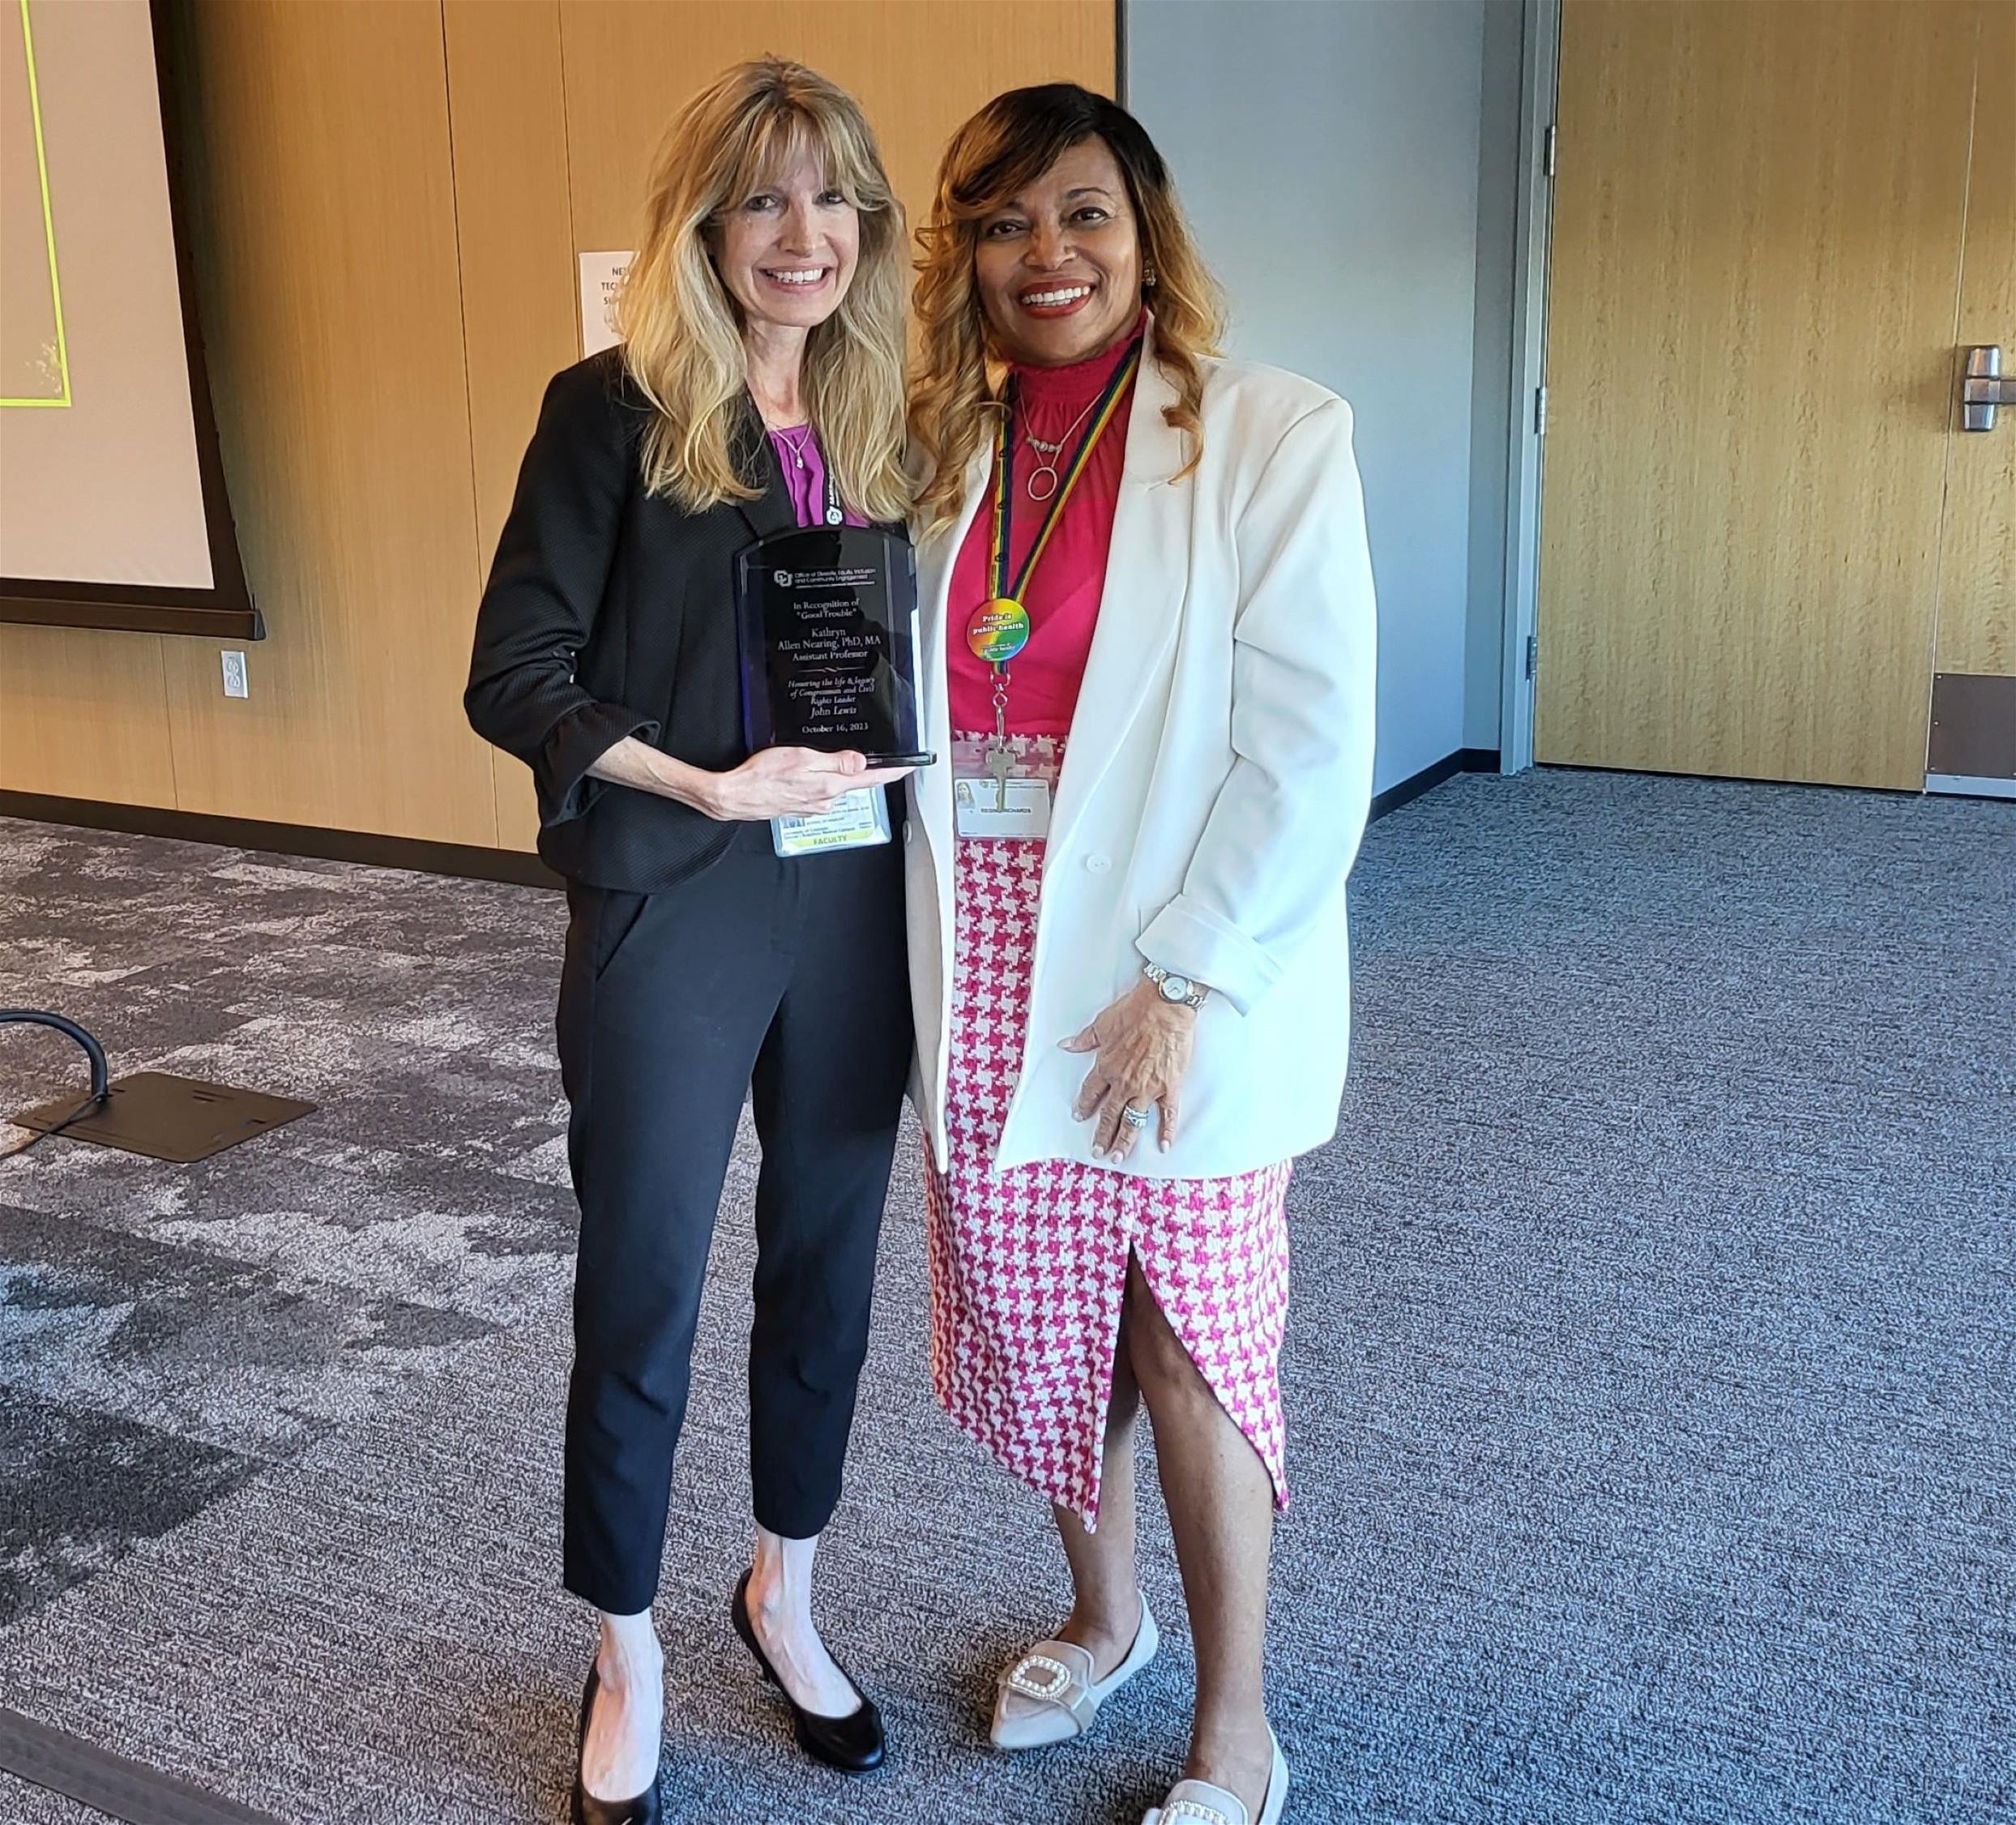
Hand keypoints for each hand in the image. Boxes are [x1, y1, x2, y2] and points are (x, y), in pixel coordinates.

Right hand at [699, 749, 912, 820]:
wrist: (736, 796)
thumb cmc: (762, 776)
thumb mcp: (801, 758)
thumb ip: (834, 761)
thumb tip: (860, 762)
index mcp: (829, 786)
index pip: (871, 779)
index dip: (892, 772)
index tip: (909, 767)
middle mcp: (826, 800)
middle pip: (856, 782)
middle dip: (864, 768)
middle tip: (868, 754)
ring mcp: (815, 806)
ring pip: (836, 786)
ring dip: (837, 774)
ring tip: (822, 759)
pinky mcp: (803, 807)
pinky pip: (821, 791)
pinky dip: (821, 781)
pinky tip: (806, 773)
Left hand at [1060, 977, 1197, 1162]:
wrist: (1165, 1006)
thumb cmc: (1134, 1011)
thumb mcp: (1102, 1023)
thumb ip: (1084, 1039)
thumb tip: (1065, 1045)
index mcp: (1106, 1067)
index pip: (1091, 1093)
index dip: (1084, 1106)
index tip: (1079, 1117)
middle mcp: (1124, 1083)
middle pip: (1110, 1114)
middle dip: (1102, 1135)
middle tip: (1098, 1151)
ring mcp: (1147, 1088)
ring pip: (1133, 1121)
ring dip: (1124, 1141)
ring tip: (1118, 1157)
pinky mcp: (1169, 1087)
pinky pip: (1168, 1114)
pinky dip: (1167, 1131)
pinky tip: (1164, 1145)